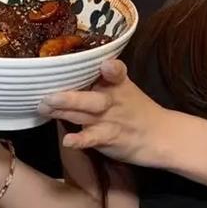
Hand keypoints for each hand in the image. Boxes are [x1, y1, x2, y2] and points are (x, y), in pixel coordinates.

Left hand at [40, 59, 171, 166]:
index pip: (117, 72)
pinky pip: (94, 138)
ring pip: (85, 115)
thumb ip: (99, 78)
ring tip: (45, 108)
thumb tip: (63, 69)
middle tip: (46, 94)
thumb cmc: (135, 108)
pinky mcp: (110, 138)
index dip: (112, 69)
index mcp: (117, 82)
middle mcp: (113, 99)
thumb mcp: (123, 87)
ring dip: (63, 112)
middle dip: (67, 96)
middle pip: (90, 96)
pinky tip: (68, 141)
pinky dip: (81, 140)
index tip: (106, 66)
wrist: (161, 136)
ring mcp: (111, 119)